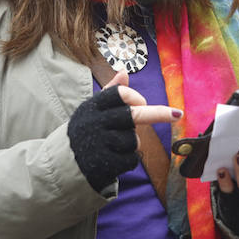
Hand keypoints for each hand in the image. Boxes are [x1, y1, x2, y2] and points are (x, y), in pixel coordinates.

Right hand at [68, 70, 180, 192]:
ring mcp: (99, 144)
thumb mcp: (91, 111)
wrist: (61, 165)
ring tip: (115, 146)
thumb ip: (109, 93)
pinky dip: (127, 160)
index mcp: (92, 107)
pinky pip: (130, 159)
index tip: (143, 103)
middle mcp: (95, 124)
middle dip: (157, 114)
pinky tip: (114, 160)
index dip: (135, 98)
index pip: (120, 95)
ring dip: (131, 143)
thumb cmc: (83, 133)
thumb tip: (124, 73)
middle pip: (133, 115)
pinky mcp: (103, 164)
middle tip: (177, 114)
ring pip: (133, 140)